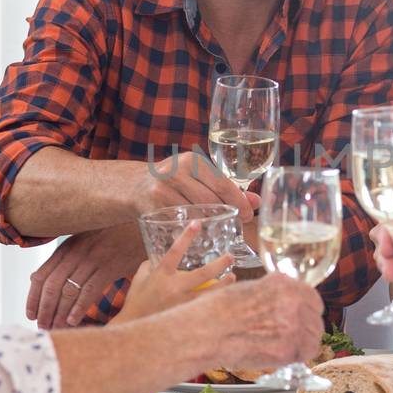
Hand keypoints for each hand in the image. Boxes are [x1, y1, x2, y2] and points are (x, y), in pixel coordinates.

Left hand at [28, 225, 141, 327]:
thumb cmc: (113, 234)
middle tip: (43, 326)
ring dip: (60, 313)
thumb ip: (64, 258)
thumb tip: (36, 278)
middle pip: (52, 286)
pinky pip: (89, 291)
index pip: (40, 275)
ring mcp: (92, 259)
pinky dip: (79, 308)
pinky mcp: (110, 267)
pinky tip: (74, 320)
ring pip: (68, 291)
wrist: (141, 222)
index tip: (30, 314)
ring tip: (57, 327)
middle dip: (45, 310)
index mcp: (67, 247)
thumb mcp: (85, 240)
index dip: (33, 298)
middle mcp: (76, 253)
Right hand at [115, 220, 233, 322]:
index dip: (186, 236)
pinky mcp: (186, 316)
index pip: (175, 251)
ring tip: (233, 277)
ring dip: (224, 285)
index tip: (197, 223)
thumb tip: (160, 255)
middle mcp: (174, 288)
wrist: (134, 326)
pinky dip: (215, 302)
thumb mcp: (141, 277)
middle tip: (230, 256)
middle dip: (219, 264)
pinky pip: (205, 307)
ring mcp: (182, 303)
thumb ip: (152, 264)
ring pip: (210, 293)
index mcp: (161, 274)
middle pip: (203, 274)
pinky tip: (225, 298)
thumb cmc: (137, 300)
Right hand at [133, 149, 260, 220]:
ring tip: (221, 227)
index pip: (222, 183)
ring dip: (212, 223)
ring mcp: (162, 189)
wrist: (136, 186)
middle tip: (238, 223)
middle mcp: (176, 171)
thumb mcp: (199, 176)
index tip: (248, 214)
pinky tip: (200, 232)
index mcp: (192, 160)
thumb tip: (256, 201)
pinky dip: (193, 229)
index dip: (239, 201)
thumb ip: (227, 186)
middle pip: (211, 200)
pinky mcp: (153, 207)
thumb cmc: (176, 181)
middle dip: (228, 214)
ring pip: (197, 213)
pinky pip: (181, 223)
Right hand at [192, 273, 324, 368]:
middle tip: (291, 334)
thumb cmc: (219, 311)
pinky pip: (306, 353)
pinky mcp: (288, 349)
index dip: (307, 309)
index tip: (302, 316)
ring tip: (285, 345)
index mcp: (284, 285)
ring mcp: (293, 326)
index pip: (312, 298)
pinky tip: (285, 354)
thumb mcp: (250, 288)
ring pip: (313, 336)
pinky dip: (299, 355)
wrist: (207, 332)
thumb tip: (285, 297)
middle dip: (305, 326)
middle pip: (315, 318)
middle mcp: (293, 303)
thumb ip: (274, 291)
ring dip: (303, 342)